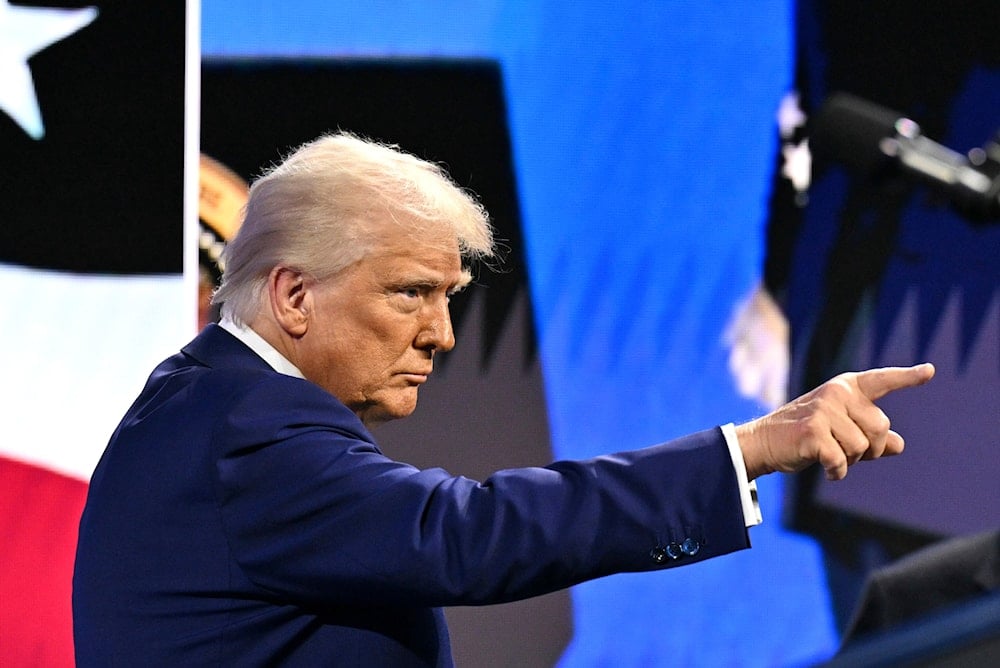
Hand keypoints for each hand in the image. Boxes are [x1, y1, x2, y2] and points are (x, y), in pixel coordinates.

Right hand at [734, 363, 935, 480]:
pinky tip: (827, 469)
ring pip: (863, 447)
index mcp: (845, 388)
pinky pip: (843, 461)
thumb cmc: (804, 435)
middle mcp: (836, 393)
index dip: (908, 377)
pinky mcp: (813, 431)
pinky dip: (837, 472)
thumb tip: (899, 445)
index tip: (930, 371)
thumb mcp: (840, 430)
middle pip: (881, 428)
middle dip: (871, 449)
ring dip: (851, 461)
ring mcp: (824, 410)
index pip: (882, 381)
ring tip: (830, 455)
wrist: (763, 442)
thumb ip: (870, 435)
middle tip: (847, 452)